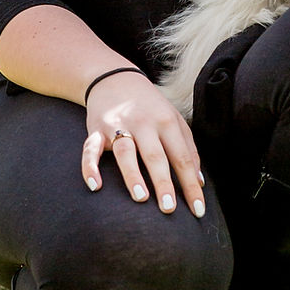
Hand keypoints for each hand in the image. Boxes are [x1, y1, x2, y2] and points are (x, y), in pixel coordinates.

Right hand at [82, 71, 204, 217]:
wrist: (115, 78)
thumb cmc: (150, 106)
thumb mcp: (174, 120)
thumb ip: (188, 149)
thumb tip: (199, 183)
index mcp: (167, 123)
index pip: (182, 158)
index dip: (190, 185)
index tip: (198, 210)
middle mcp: (143, 123)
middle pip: (155, 156)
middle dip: (163, 182)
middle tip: (169, 209)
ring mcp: (118, 125)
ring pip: (125, 152)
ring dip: (132, 175)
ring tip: (140, 198)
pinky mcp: (96, 129)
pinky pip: (89, 149)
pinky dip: (90, 167)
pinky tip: (95, 186)